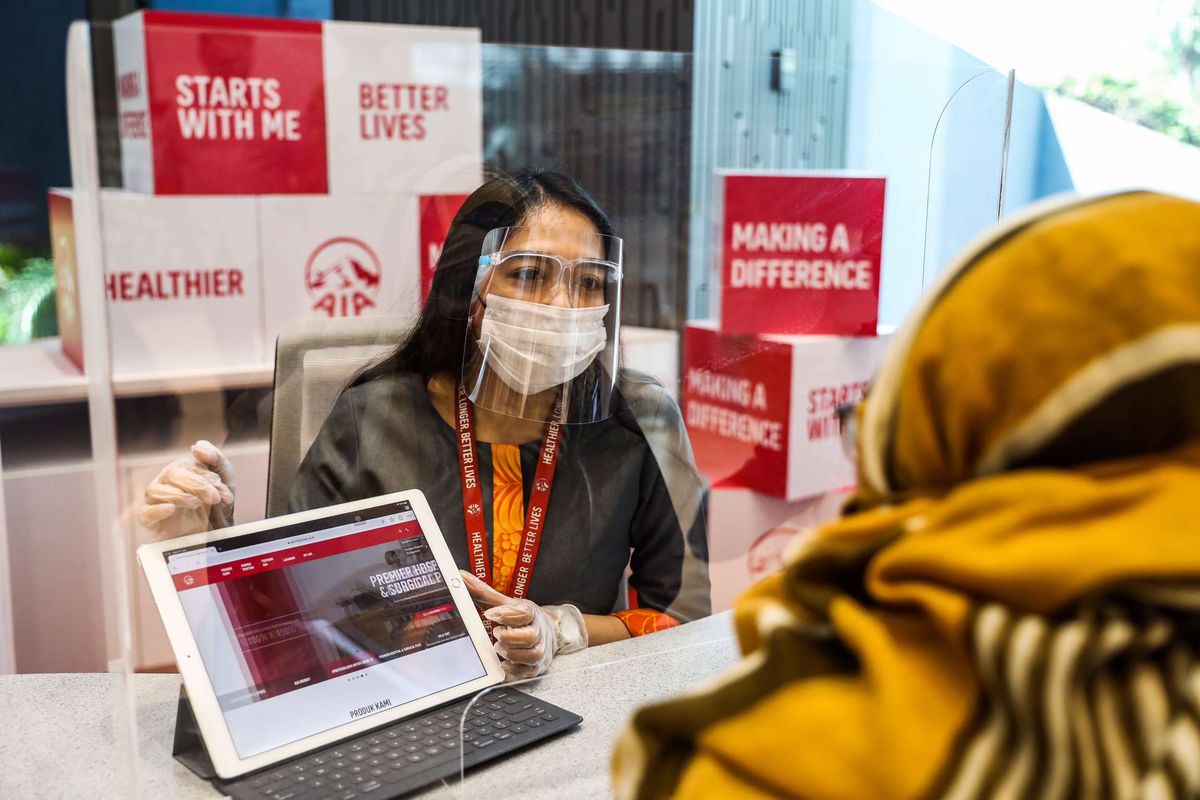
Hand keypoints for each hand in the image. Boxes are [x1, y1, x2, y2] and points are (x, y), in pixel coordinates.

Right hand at [137, 440, 234, 537]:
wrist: (217, 532)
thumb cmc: (216, 502)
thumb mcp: (224, 477)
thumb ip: (215, 458)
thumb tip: (197, 447)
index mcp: (181, 470)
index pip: (186, 465)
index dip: (205, 476)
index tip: (221, 490)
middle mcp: (165, 482)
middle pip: (171, 474)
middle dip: (196, 485)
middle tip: (213, 498)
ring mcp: (155, 501)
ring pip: (155, 490)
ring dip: (179, 496)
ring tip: (197, 504)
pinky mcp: (150, 521)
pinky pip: (145, 513)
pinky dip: (157, 510)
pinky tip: (171, 509)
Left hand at [459, 570, 587, 678]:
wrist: (548, 631)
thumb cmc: (522, 617)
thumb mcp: (505, 603)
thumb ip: (483, 592)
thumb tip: (460, 577)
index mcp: (531, 613)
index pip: (524, 613)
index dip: (507, 614)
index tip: (490, 614)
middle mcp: (538, 631)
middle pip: (530, 636)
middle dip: (509, 637)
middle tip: (496, 633)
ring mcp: (540, 650)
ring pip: (532, 655)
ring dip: (512, 653)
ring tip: (498, 648)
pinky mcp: (537, 666)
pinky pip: (528, 672)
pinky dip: (514, 670)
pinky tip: (503, 663)